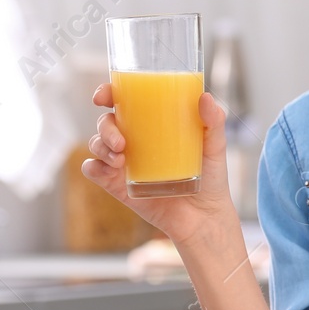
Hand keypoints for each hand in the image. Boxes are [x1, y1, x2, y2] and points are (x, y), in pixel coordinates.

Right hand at [83, 84, 238, 249]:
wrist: (204, 216)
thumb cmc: (211, 176)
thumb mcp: (215, 145)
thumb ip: (214, 121)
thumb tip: (205, 97)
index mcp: (152, 123)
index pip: (123, 101)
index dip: (108, 93)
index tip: (105, 96)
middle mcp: (134, 140)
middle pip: (106, 121)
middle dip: (105, 126)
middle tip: (121, 141)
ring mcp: (123, 163)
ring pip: (96, 143)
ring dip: (100, 145)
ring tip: (121, 159)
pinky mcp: (118, 185)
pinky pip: (93, 171)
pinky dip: (93, 166)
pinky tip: (108, 170)